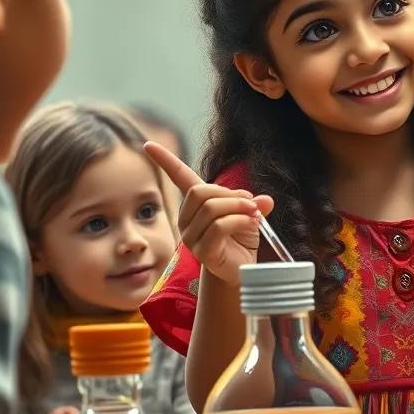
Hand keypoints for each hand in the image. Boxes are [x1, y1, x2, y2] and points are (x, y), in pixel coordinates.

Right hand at [144, 141, 274, 285]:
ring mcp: (191, 236)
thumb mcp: (250, 215)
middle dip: (230, 193)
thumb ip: (254, 203)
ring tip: (254, 214)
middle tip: (250, 202)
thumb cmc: (240, 239)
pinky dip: (240, 221)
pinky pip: (219, 226)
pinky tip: (251, 224)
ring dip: (239, 207)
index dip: (164, 160)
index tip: (148, 144)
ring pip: (211, 208)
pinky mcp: (202, 251)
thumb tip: (266, 200)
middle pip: (200, 192)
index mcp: (196, 204)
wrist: (241, 269)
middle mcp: (188, 219)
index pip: (178, 178)